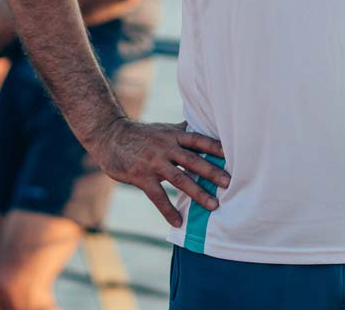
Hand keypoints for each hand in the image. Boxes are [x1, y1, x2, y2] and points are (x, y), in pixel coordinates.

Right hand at [89, 118, 229, 228]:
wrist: (110, 136)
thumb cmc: (141, 134)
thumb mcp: (163, 129)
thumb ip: (181, 131)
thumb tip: (200, 124)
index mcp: (174, 135)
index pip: (199, 140)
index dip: (216, 147)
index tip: (235, 154)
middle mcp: (166, 147)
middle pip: (194, 160)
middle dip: (212, 172)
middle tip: (230, 183)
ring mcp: (154, 162)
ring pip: (179, 179)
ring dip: (198, 193)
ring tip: (213, 205)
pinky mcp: (141, 176)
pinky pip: (158, 196)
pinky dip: (169, 210)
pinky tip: (179, 222)